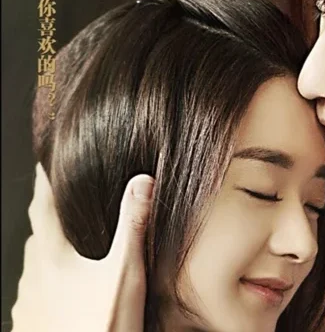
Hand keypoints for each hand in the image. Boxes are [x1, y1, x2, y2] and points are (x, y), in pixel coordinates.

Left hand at [10, 163, 154, 331]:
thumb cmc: (101, 327)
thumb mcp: (126, 274)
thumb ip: (134, 227)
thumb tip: (142, 181)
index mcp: (54, 257)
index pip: (44, 206)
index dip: (46, 181)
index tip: (47, 161)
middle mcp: (34, 276)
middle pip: (37, 235)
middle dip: (48, 215)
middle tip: (61, 198)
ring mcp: (29, 303)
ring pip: (34, 266)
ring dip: (47, 250)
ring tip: (66, 243)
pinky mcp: (31, 324)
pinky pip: (35, 293)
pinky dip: (47, 280)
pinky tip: (64, 290)